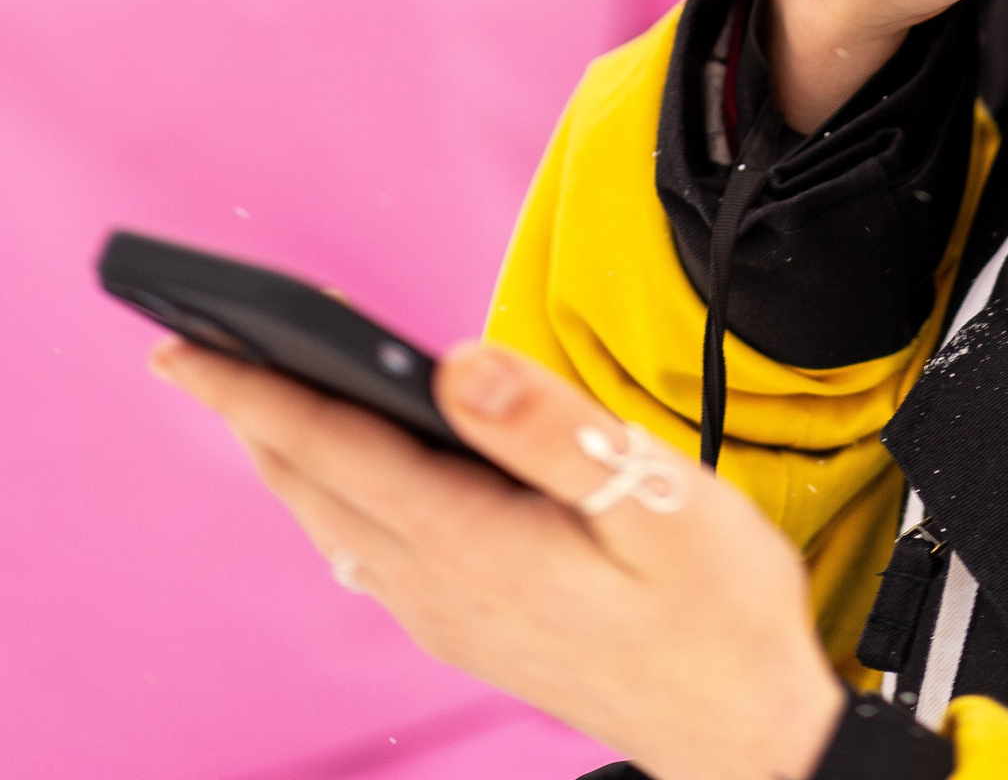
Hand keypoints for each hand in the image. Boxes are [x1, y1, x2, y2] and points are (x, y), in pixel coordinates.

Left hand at [152, 336, 843, 779]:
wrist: (743, 736)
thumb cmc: (715, 617)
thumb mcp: (653, 501)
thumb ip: (550, 427)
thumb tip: (457, 363)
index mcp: (475, 544)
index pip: (336, 448)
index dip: (256, 391)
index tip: (186, 349)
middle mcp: (441, 587)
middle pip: (314, 485)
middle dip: (248, 413)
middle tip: (190, 350)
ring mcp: (449, 617)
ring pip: (334, 523)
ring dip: (286, 455)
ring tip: (252, 397)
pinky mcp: (469, 628)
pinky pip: (370, 552)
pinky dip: (334, 496)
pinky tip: (343, 481)